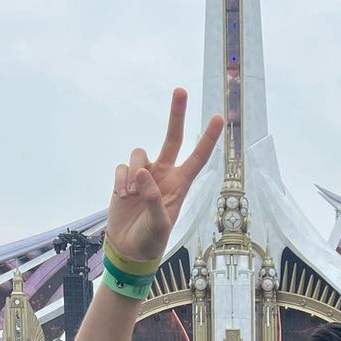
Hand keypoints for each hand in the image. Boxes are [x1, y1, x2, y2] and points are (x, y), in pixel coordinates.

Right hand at [108, 89, 223, 262]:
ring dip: (133, 173)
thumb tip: (143, 173)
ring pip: (139, 154)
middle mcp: (164, 175)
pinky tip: (122, 197)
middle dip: (177, 115)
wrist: (129, 249)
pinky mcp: (125, 179)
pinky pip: (122, 167)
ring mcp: (144, 175)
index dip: (208, 139)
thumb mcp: (158, 225)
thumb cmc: (151, 240)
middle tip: (181, 90)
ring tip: (131, 197)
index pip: (198, 158)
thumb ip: (152, 199)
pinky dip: (121, 181)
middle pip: (172, 138)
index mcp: (180, 185)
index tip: (219, 118)